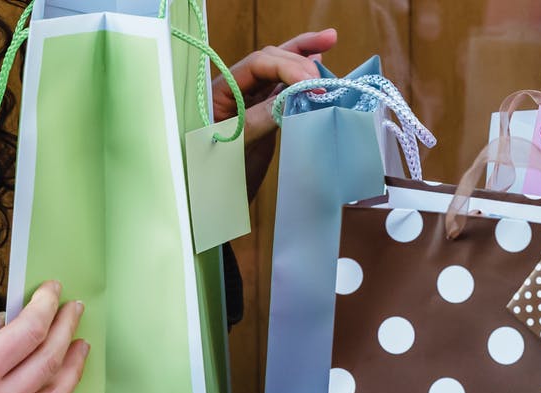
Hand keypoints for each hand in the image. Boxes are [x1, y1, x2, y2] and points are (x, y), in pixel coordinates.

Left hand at [213, 28, 337, 196]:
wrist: (212, 203)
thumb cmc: (212, 175)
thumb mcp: (233, 146)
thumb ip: (259, 119)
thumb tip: (291, 98)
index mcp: (221, 90)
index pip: (258, 64)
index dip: (287, 67)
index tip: (311, 84)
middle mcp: (237, 90)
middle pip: (271, 60)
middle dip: (299, 59)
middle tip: (323, 79)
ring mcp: (251, 102)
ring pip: (279, 70)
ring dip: (303, 57)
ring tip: (328, 41)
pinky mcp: (264, 116)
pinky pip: (284, 89)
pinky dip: (302, 77)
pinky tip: (318, 61)